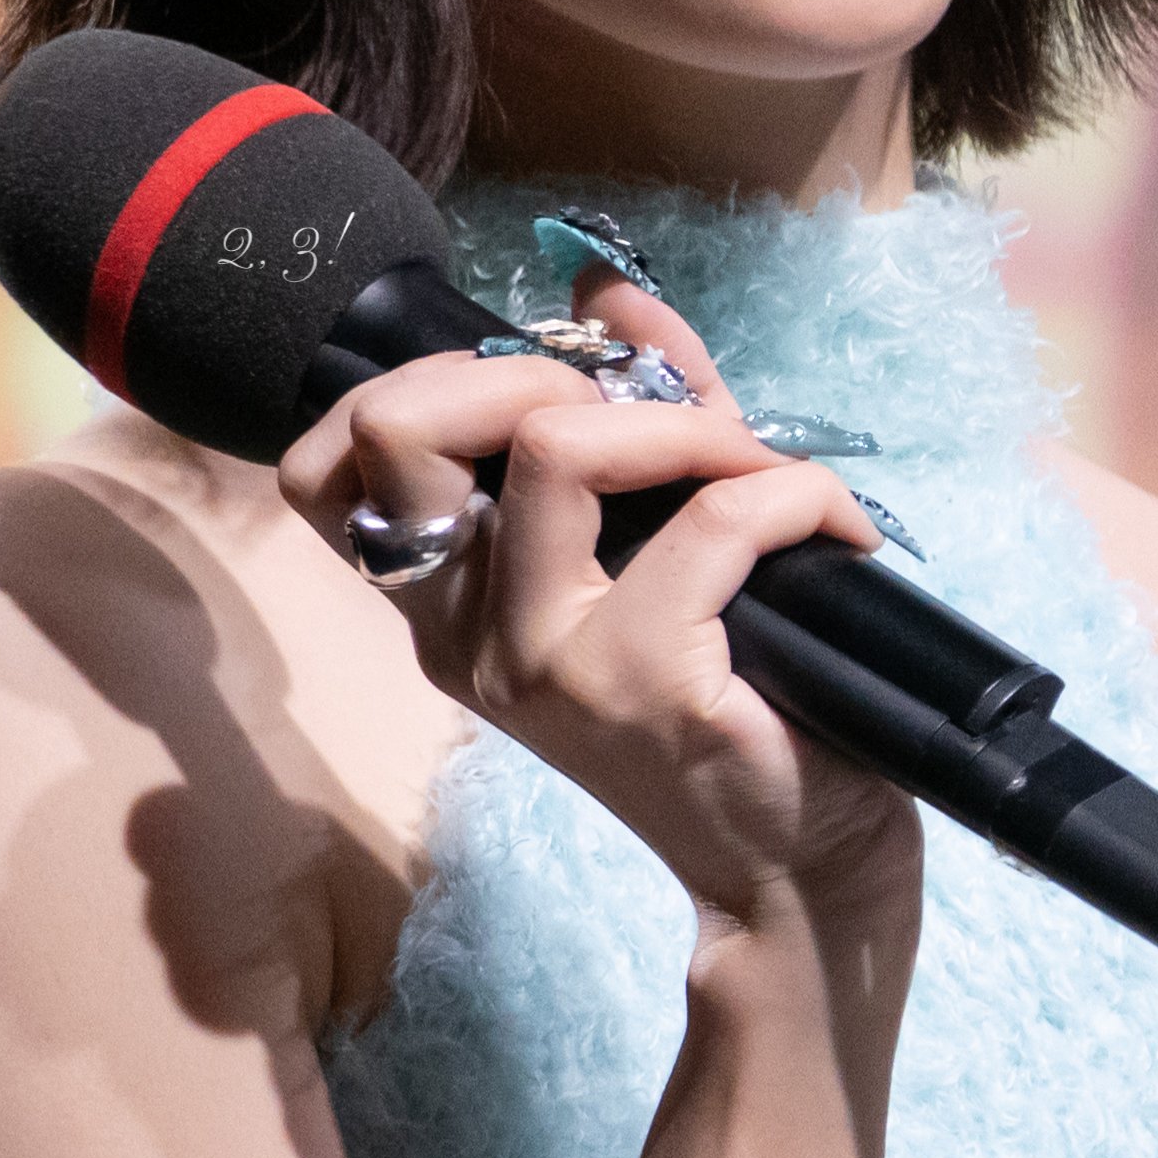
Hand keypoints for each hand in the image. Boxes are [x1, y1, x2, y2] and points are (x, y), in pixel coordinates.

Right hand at [278, 274, 920, 935]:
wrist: (797, 874)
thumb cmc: (731, 700)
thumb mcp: (663, 532)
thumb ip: (639, 403)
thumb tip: (608, 283)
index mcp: (444, 606)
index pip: (327, 466)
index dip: (428, 385)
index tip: (542, 399)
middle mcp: (461, 637)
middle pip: (404, 425)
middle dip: (537, 369)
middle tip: (646, 418)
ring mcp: (542, 663)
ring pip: (558, 447)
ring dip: (685, 423)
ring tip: (750, 464)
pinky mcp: (640, 685)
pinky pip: (714, 515)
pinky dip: (792, 489)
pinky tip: (829, 529)